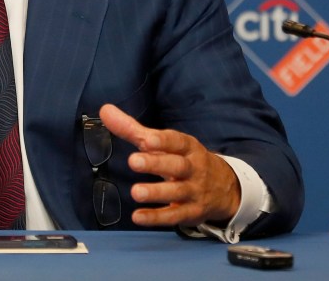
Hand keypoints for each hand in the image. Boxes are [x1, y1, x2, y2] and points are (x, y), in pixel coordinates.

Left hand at [99, 103, 239, 227]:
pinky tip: (138, 216)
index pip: (177, 142)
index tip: (147, 140)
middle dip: (156, 163)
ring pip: (176, 192)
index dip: (163, 141)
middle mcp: (193, 168)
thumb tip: (105, 111)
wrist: (223, 187)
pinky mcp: (191, 212)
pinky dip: (156, 217)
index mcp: (187, 147)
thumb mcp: (164, 143)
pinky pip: (174, 215)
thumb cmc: (184, 159)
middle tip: (133, 161)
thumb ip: (133, 129)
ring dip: (156, 192)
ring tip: (135, 192)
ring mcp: (193, 191)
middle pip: (176, 165)